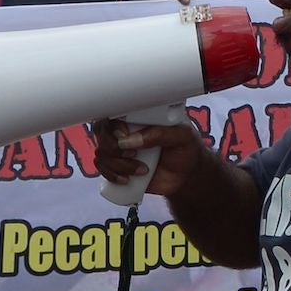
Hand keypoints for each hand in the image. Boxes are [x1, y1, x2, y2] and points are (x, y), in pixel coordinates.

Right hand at [94, 116, 211, 199]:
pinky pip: (102, 168)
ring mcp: (121, 149)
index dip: (114, 126)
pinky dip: (111, 175)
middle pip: (102, 132)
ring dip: (117, 165)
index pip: (115, 112)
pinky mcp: (119, 166)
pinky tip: (127, 179)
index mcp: (140, 115)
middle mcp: (127, 130)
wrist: (188, 175)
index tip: (125, 137)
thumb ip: (160, 134)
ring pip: (101, 153)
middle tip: (133, 154)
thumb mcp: (182, 136)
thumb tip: (130, 140)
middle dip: (113, 147)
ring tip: (142, 170)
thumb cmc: (186, 148)